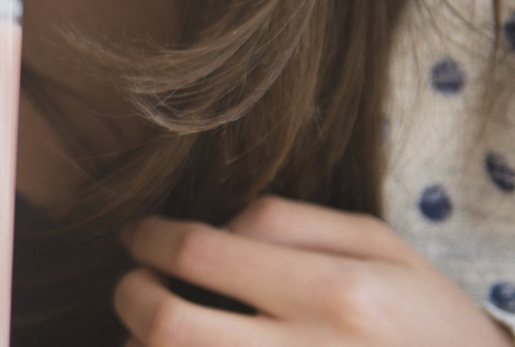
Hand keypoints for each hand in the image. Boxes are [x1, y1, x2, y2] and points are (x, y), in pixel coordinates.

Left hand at [116, 195, 513, 345]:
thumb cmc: (423, 320)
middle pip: (165, 326)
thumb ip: (291, 223)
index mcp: (336, 295)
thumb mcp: (381, 247)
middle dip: (129, 295)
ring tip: (157, 330)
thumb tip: (211, 225)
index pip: (201, 253)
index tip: (138, 236)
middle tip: (134, 283)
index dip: (150, 238)